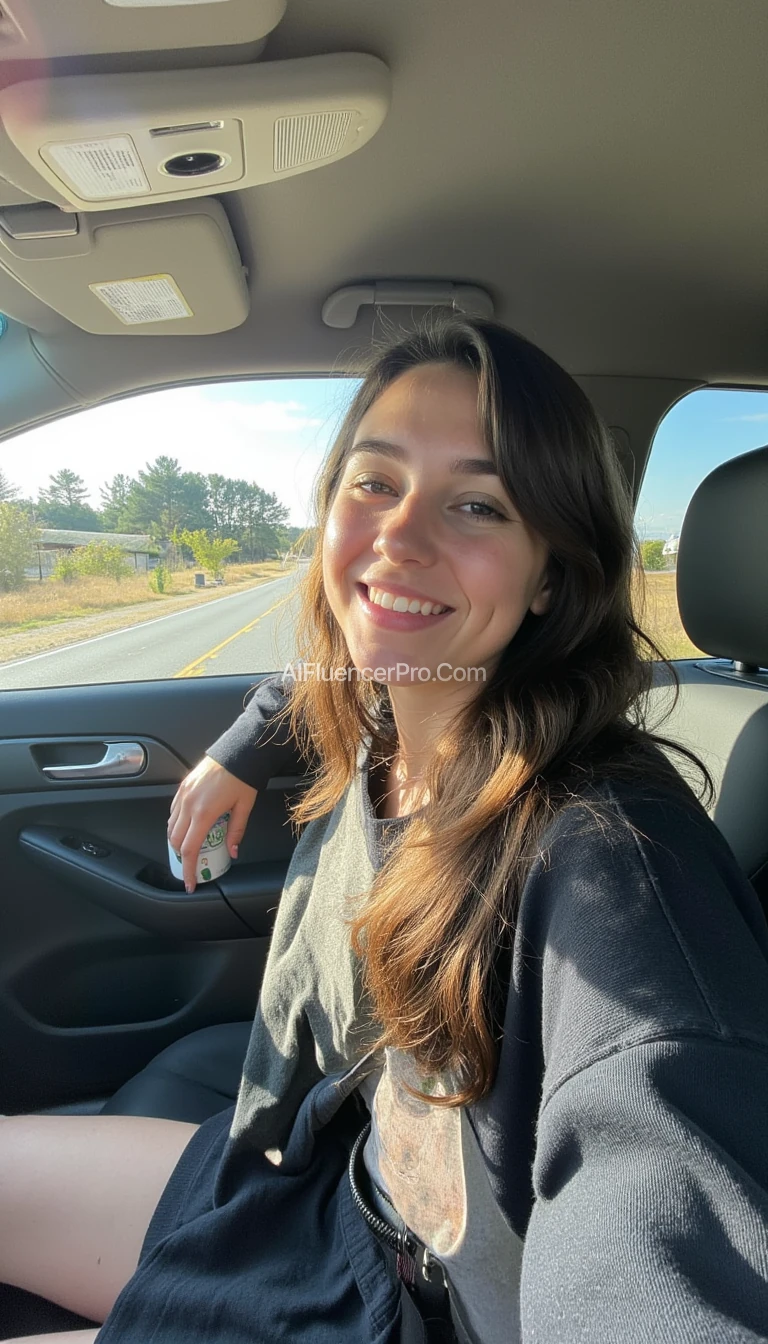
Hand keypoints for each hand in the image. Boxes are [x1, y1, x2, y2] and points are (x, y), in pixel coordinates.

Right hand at [167, 756, 256, 891]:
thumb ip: (236, 832)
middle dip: (181, 857)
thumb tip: (233, 852)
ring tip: (189, 847)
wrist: (238, 751)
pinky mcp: (182, 787)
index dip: (188, 869)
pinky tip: (186, 826)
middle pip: (175, 840)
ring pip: (170, 826)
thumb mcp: (244, 808)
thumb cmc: (243, 778)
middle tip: (192, 865)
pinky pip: (173, 811)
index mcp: (204, 813)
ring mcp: (183, 795)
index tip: (190, 883)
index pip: (189, 849)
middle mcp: (188, 805)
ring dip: (177, 841)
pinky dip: (176, 823)